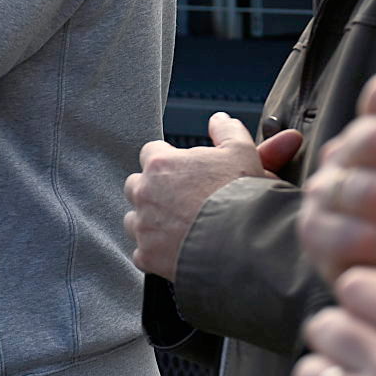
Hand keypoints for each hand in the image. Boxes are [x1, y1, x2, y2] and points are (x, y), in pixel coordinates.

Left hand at [126, 112, 302, 280]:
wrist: (242, 241)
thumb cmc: (241, 195)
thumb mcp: (242, 151)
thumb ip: (227, 131)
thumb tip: (219, 120)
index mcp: (161, 164)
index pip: (150, 153)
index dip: (166, 161)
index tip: (182, 171)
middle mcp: (145, 193)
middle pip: (136, 186)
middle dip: (152, 191)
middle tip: (178, 199)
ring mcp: (144, 226)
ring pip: (133, 220)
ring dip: (149, 221)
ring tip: (175, 227)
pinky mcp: (148, 256)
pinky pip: (140, 252)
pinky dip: (154, 252)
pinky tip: (175, 251)